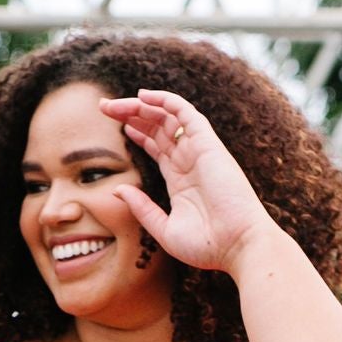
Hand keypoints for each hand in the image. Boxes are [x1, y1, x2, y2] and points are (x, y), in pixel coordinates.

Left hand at [101, 89, 276, 276]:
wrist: (238, 246)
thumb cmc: (207, 246)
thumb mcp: (164, 229)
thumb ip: (142, 208)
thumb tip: (117, 189)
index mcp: (181, 180)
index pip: (156, 146)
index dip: (137, 132)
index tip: (115, 124)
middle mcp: (189, 161)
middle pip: (158, 127)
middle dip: (132, 114)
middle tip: (104, 107)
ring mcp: (199, 151)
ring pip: (168, 117)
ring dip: (141, 106)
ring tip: (114, 103)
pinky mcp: (208, 144)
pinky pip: (186, 113)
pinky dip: (166, 100)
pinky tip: (143, 95)